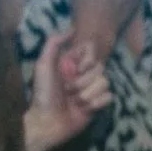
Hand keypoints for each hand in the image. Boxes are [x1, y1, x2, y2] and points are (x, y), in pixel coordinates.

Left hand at [25, 32, 111, 150]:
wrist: (47, 122)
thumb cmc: (43, 94)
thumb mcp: (44, 65)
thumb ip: (54, 43)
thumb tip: (72, 29)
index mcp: (72, 64)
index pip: (91, 52)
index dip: (87, 60)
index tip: (76, 68)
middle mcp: (83, 75)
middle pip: (100, 68)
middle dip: (83, 81)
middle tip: (68, 90)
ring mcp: (91, 90)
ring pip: (105, 83)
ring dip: (87, 94)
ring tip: (74, 102)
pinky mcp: (98, 104)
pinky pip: (108, 97)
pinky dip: (95, 103)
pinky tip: (83, 109)